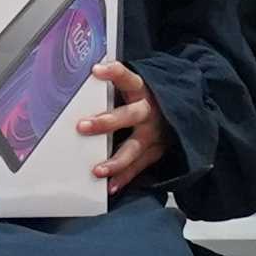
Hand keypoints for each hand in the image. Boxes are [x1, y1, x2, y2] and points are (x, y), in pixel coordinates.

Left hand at [82, 59, 171, 188]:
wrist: (181, 113)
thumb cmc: (143, 100)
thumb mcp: (134, 88)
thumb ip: (113, 88)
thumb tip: (75, 84)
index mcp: (141, 90)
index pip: (127, 78)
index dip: (113, 73)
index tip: (96, 70)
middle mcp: (148, 112)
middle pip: (129, 116)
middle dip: (106, 122)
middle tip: (82, 126)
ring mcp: (153, 134)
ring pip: (134, 148)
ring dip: (115, 160)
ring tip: (98, 170)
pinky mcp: (155, 152)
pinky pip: (138, 166)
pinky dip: (124, 177)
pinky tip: (110, 186)